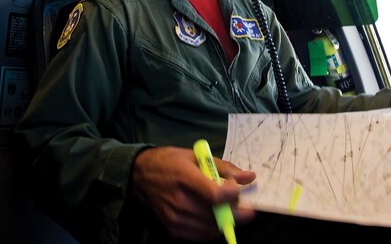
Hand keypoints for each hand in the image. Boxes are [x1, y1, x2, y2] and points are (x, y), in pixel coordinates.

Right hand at [131, 146, 256, 239]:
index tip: (238, 188)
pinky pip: (202, 235)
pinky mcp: (173, 229)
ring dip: (227, 221)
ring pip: (213, 228)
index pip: (216, 194)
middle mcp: (179, 200)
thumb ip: (224, 168)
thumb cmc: (169, 161)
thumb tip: (250, 177)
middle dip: (238, 212)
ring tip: (228, 209)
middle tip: (245, 206)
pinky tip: (215, 217)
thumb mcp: (195, 156)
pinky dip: (214, 229)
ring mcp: (176, 218)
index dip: (234, 194)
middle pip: (217, 215)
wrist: (139, 176)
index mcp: (185, 176)